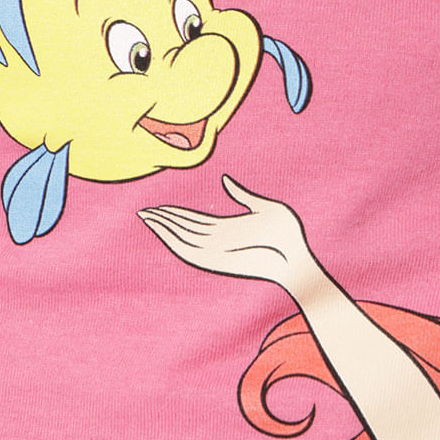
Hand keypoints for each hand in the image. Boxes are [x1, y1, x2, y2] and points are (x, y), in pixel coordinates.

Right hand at [138, 176, 315, 291]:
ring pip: (182, 237)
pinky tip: (161, 229)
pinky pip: (189, 250)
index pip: (194, 219)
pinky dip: (173, 241)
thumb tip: (226, 179)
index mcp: (228, 227)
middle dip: (163, 219)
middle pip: (183, 228)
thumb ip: (244, 195)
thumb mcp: (266, 208)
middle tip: (142, 210)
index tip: (159, 205)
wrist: (298, 258)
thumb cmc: (290, 236)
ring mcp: (217, 249)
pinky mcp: (218, 259)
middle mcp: (218, 240)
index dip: (176, 212)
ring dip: (163, 227)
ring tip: (146, 216)